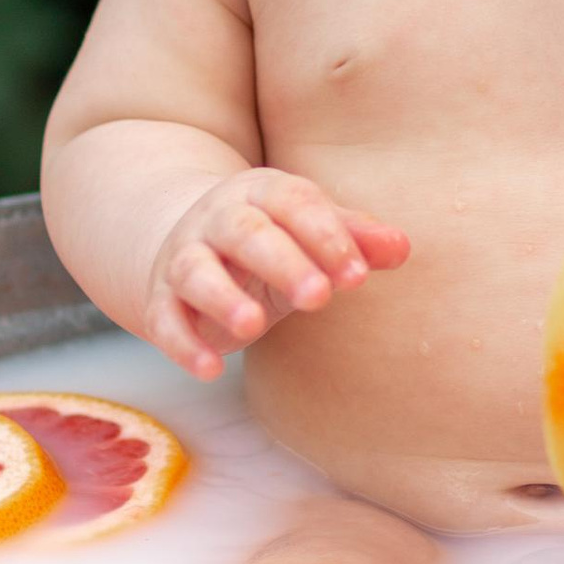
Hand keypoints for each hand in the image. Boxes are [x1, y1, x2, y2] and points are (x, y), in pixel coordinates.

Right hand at [145, 171, 408, 378]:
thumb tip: (402, 247)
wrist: (186, 242)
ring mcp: (184, 258)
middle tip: (319, 298)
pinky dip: (183, 344)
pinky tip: (209, 370)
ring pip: (196, 271)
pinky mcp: (161, 299)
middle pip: (246, 233)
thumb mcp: (311, 236)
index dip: (326, 236)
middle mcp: (218, 219)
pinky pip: (165, 319)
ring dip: (222, 298)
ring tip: (254, 328)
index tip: (358, 276)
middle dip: (282, 262)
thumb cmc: (270, 243)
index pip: (294, 203)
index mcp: (262, 193)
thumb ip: (354, 239)